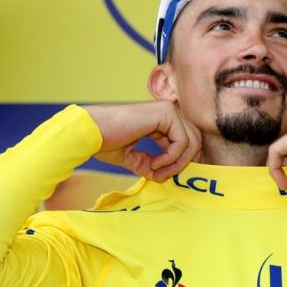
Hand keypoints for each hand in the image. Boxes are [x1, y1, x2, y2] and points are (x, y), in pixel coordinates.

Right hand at [82, 102, 200, 181]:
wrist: (91, 132)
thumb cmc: (105, 142)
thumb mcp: (131, 157)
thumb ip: (148, 164)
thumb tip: (161, 176)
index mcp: (160, 120)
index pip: (186, 141)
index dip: (181, 161)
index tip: (164, 176)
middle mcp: (167, 113)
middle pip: (195, 140)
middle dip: (183, 163)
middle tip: (164, 176)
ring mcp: (168, 110)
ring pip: (192, 141)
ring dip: (177, 163)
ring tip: (157, 171)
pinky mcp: (165, 113)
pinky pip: (182, 141)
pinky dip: (171, 158)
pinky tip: (154, 163)